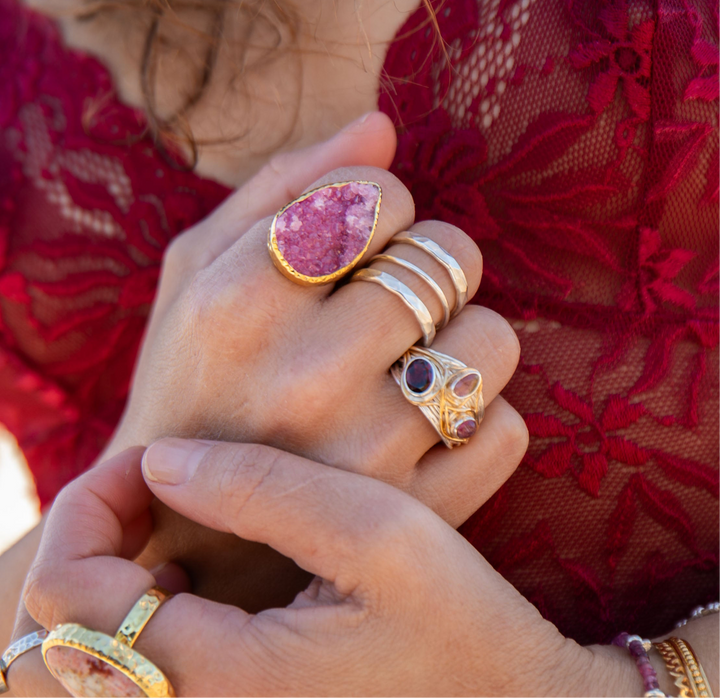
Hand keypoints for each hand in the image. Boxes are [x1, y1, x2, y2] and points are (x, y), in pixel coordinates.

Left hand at [13, 443, 638, 697]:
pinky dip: (128, 625)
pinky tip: (190, 587)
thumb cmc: (460, 626)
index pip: (69, 593)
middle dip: (85, 545)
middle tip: (148, 494)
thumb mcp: (376, 533)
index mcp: (219, 683)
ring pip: (74, 670)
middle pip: (46, 643)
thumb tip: (163, 462)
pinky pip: (124, 687)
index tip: (154, 460)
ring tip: (168, 535)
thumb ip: (262, 489)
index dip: (93, 503)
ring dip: (101, 586)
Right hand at [98, 112, 524, 606]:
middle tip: (391, 301)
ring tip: (411, 360)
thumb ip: (279, 189)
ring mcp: (364, 454)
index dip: (381, 210)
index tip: (356, 245)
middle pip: (450, 258)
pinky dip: (478, 413)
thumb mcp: (197, 275)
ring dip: (464, 336)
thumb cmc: (192, 383)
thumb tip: (382, 124)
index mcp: (236, 304)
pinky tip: (424, 423)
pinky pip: (504, 429)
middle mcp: (303, 376)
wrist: (189, 528)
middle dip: (431, 265)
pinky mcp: (413, 514)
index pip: (379, 196)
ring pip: (493, 341)